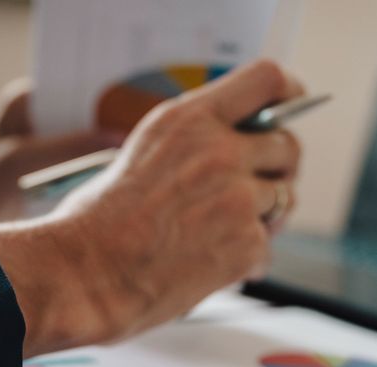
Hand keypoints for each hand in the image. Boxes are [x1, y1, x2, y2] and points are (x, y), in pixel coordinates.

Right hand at [0, 60, 303, 357]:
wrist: (87, 275)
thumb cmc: (97, 224)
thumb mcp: (142, 156)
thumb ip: (193, 146)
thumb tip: (233, 156)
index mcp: (190, 120)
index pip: (267, 80)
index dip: (289, 96)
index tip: (289, 110)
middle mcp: (219, 151)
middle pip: (287, 147)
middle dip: (280, 171)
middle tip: (261, 192)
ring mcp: (236, 197)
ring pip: (285, 200)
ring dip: (265, 219)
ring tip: (229, 233)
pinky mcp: (245, 244)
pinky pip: (266, 248)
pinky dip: (247, 261)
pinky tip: (215, 265)